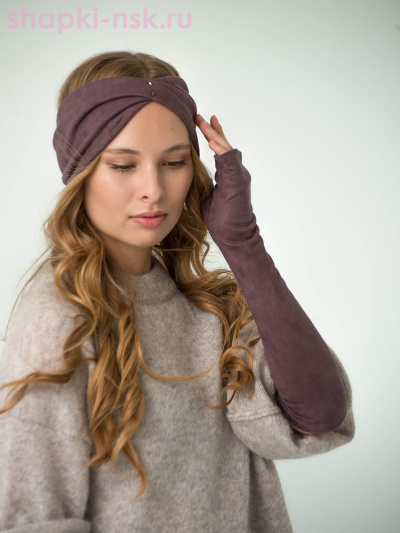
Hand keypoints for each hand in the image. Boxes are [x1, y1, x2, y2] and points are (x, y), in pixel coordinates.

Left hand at [195, 115, 253, 244]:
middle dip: (211, 130)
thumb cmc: (221, 220)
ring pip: (228, 150)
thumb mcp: (206, 197)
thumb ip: (201, 183)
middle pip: (224, 145)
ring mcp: (239, 176)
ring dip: (215, 136)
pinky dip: (221, 151)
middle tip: (199, 117)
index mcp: (228, 175)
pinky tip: (211, 142)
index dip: (209, 137)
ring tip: (204, 123)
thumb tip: (186, 174)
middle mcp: (236, 172)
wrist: (235, 236)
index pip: (219, 150)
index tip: (198, 124)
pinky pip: (230, 162)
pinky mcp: (239, 182)